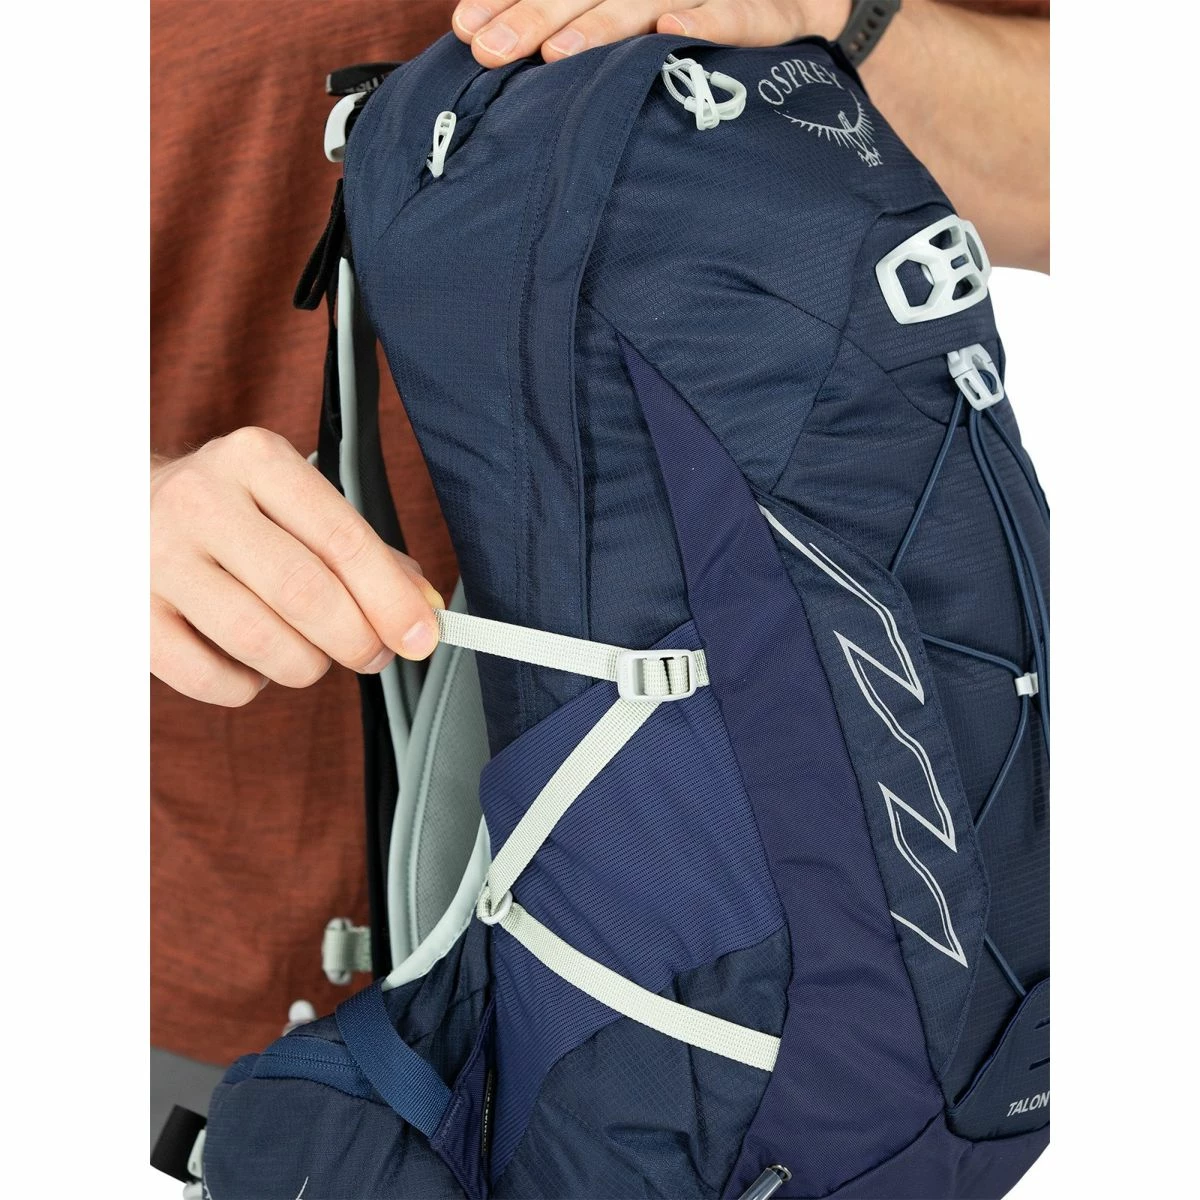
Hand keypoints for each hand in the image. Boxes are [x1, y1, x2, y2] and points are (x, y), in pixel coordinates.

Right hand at [151, 427, 442, 706]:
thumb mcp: (294, 503)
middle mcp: (201, 500)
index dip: (392, 599)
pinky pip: (212, 680)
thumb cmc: (232, 512)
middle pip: (304, 594)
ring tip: (311, 654)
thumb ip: (364, 552)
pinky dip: (250, 686)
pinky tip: (251, 661)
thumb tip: (424, 607)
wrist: (121, 508)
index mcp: (257, 460)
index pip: (343, 539)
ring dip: (307, 665)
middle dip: (356, 639)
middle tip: (373, 654)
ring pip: (260, 642)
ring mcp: (156, 559)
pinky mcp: (131, 616)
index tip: (422, 638)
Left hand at [452, 0, 847, 67]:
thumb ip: (596, 26)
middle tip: (487, 47)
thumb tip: (525, 53)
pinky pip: (735, 16)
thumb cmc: (714, 15)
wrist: (814, 3)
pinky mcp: (771, 11)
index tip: (462, 28)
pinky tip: (668, 29)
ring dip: (602, 22)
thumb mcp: (646, 17)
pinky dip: (705, 18)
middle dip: (536, 14)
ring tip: (556, 50)